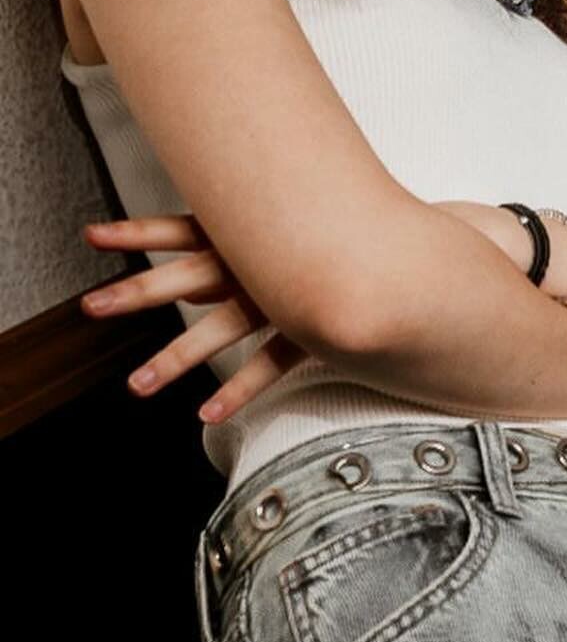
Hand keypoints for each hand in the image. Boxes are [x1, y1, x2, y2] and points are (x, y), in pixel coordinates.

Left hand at [78, 215, 309, 425]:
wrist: (399, 248)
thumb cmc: (332, 235)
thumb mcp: (286, 224)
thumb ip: (246, 237)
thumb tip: (204, 254)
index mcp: (245, 235)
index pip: (182, 229)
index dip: (138, 232)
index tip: (92, 236)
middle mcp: (255, 265)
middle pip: (186, 279)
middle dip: (137, 293)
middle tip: (92, 308)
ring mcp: (279, 299)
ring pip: (220, 331)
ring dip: (176, 359)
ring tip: (138, 387)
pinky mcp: (306, 330)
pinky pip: (270, 364)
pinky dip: (240, 390)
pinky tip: (208, 417)